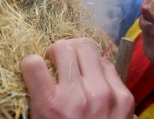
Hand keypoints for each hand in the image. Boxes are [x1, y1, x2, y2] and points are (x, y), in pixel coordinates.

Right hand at [20, 38, 135, 118]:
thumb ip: (38, 95)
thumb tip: (36, 67)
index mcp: (51, 106)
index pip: (32, 63)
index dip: (30, 63)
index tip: (34, 69)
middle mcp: (78, 96)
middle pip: (63, 46)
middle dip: (56, 50)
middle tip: (56, 62)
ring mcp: (105, 93)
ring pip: (87, 46)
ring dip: (77, 53)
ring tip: (75, 66)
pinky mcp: (124, 95)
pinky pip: (107, 64)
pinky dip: (96, 67)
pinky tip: (93, 79)